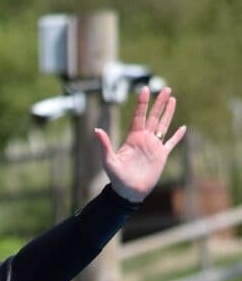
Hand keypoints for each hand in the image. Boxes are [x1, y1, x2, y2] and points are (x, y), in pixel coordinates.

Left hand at [97, 85, 185, 202]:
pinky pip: (171, 143)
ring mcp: (154, 146)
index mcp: (133, 138)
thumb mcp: (109, 161)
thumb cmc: (117, 178)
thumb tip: (96, 130)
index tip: (144, 89)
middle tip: (165, 88)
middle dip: (159, 102)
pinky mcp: (162, 156)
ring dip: (168, 113)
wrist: (129, 192)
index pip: (138, 116)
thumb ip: (104, 145)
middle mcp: (144, 139)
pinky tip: (183, 127)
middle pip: (154, 116)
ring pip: (163, 125)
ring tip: (172, 99)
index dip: (142, 103)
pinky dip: (177, 136)